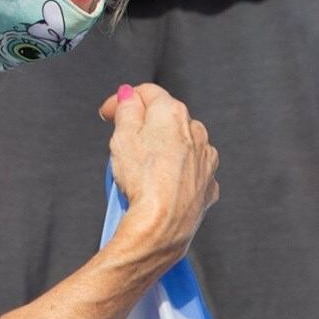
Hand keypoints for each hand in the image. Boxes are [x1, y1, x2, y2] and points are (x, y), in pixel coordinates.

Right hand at [100, 83, 219, 264]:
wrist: (161, 226)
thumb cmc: (142, 182)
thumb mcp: (121, 136)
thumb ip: (126, 109)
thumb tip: (129, 96)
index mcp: (173, 113)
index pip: (147, 93)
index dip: (123, 100)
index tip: (111, 113)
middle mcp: (195, 131)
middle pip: (165, 119)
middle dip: (144, 126)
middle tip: (122, 143)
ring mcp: (205, 159)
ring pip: (181, 145)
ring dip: (163, 150)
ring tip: (141, 170)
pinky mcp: (208, 184)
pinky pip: (190, 171)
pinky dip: (176, 174)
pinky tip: (160, 185)